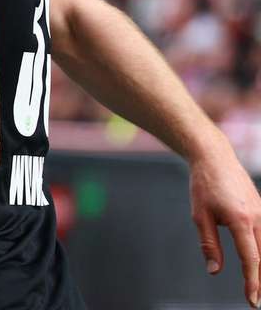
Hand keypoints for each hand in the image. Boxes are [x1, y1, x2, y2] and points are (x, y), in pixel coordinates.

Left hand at [190, 139, 260, 306]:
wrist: (214, 158)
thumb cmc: (204, 186)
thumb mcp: (199, 216)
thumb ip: (209, 244)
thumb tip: (214, 271)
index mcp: (241, 220)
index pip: (251, 258)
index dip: (252, 282)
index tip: (253, 300)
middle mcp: (258, 217)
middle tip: (256, 300)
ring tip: (258, 285)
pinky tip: (260, 262)